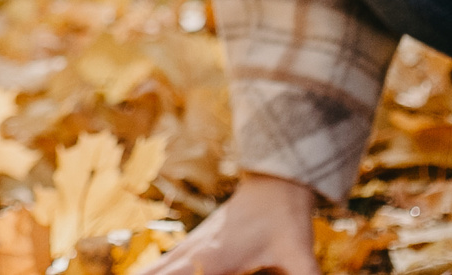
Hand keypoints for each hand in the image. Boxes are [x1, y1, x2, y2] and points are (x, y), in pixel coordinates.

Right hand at [149, 175, 317, 274]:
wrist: (273, 185)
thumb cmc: (287, 222)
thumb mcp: (300, 257)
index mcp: (215, 257)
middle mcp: (194, 251)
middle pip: (158, 274)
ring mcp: (190, 246)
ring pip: (155, 269)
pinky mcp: (192, 246)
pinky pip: (162, 264)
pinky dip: (150, 272)